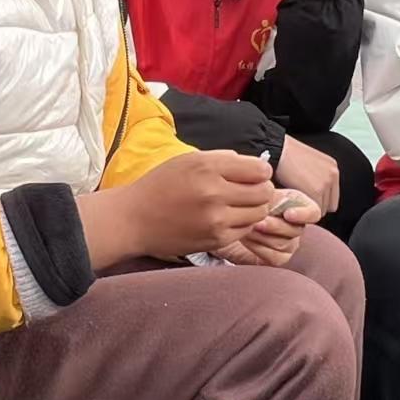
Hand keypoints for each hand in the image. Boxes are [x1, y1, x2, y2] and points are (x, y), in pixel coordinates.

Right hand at [81, 150, 274, 266]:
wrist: (134, 219)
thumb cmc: (161, 185)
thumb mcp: (188, 160)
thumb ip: (223, 159)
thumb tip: (256, 166)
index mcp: (207, 167)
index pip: (260, 170)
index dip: (260, 172)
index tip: (252, 174)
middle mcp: (214, 193)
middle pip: (265, 192)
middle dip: (261, 190)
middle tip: (248, 190)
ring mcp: (215, 219)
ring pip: (259, 213)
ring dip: (253, 208)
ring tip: (237, 205)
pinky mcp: (215, 240)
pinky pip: (246, 230)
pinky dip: (242, 224)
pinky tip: (226, 218)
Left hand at [212, 193, 320, 266]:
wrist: (226, 223)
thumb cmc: (242, 203)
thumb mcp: (253, 193)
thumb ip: (264, 193)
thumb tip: (264, 190)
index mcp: (297, 205)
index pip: (313, 212)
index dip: (303, 214)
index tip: (288, 213)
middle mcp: (296, 226)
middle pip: (297, 230)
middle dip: (275, 225)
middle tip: (257, 222)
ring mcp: (289, 244)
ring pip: (285, 244)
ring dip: (263, 236)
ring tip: (248, 228)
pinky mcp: (278, 258)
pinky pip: (275, 257)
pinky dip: (259, 247)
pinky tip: (246, 239)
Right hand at [274, 135, 340, 214]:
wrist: (277, 150)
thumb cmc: (286, 155)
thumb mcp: (308, 161)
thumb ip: (316, 176)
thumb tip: (313, 191)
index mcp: (332, 167)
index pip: (332, 196)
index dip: (318, 200)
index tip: (306, 198)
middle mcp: (333, 175)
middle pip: (329, 205)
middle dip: (314, 205)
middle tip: (299, 200)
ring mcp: (326, 183)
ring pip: (321, 209)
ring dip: (308, 208)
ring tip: (294, 200)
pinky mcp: (317, 191)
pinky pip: (312, 210)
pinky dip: (302, 209)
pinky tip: (292, 201)